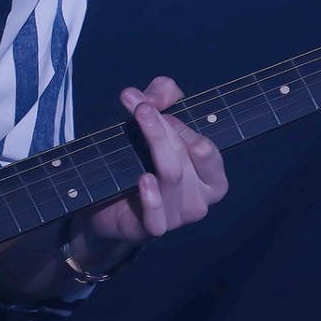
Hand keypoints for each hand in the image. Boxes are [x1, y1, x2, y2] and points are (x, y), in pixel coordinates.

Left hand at [76, 76, 227, 249]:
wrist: (108, 204)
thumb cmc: (142, 159)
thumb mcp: (156, 119)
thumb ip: (163, 96)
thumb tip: (157, 91)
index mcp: (212, 178)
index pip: (205, 148)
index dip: (183, 127)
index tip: (156, 109)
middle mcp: (200, 200)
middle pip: (184, 157)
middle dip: (162, 128)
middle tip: (141, 107)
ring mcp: (178, 217)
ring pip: (171, 176)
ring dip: (155, 145)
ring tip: (138, 122)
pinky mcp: (152, 229)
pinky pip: (157, 216)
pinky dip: (152, 199)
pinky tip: (144, 180)